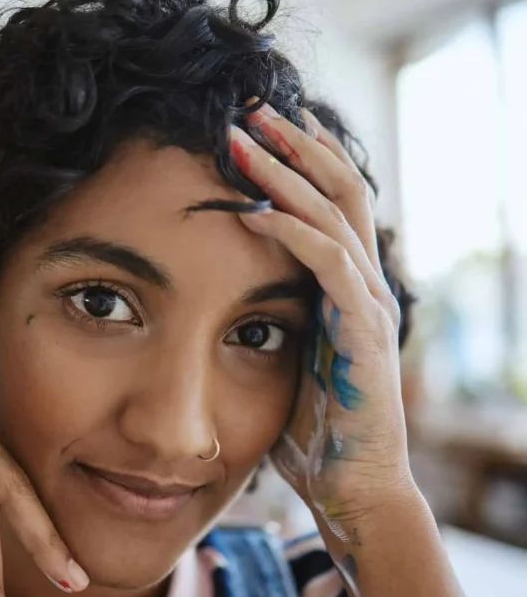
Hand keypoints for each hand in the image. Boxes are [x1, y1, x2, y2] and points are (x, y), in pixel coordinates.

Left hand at [229, 105, 414, 541]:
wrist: (354, 491)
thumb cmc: (315, 436)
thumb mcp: (283, 366)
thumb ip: (269, 329)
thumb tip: (226, 310)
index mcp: (346, 290)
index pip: (328, 204)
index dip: (296, 161)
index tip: (253, 126)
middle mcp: (365, 286)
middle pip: (338, 189)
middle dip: (294, 143)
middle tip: (248, 105)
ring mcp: (370, 306)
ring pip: (334, 215)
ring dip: (287, 172)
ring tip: (243, 134)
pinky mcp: (364, 334)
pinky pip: (329, 267)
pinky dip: (293, 233)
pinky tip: (254, 211)